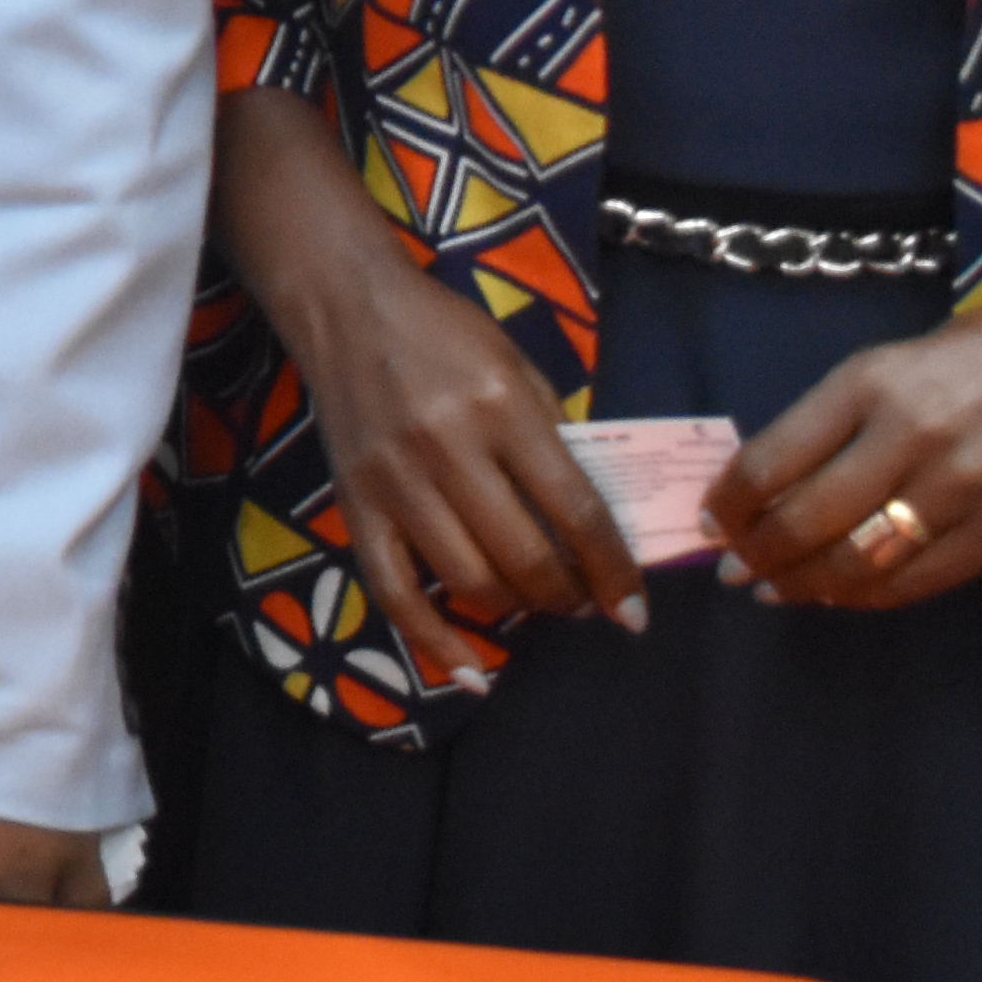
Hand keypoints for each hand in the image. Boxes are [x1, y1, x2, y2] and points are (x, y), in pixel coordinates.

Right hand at [263, 239, 647, 676]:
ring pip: (468, 582)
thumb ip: (554, 441)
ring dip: (516, 611)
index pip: (575, 511)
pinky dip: (435, 644)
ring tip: (534, 604)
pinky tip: (473, 674)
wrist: (347, 307)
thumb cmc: (446, 332)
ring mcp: (396, 481)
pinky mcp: (355, 503)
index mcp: (501, 409)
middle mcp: (448, 449)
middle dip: (568, 597)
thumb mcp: (519, 367)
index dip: (613, 572)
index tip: (634, 611)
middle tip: (583, 602)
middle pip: (525, 557)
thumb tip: (591, 526)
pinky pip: (394, 592)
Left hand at [712, 289, 981, 606]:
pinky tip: (843, 593)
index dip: (729, 504)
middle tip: (732, 569)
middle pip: (805, 521)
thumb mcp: (895, 359)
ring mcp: (960, 489)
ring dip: (804, 585)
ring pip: (857, 562)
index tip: (711, 520)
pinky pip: (917, 581)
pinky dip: (869, 595)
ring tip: (776, 588)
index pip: (772, 460)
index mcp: (871, 382)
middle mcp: (910, 436)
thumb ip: (837, 417)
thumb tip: (769, 480)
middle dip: (756, 555)